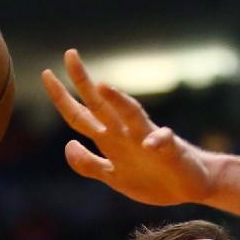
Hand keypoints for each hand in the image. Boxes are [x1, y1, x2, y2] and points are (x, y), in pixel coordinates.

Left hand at [41, 50, 212, 205]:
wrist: (192, 184)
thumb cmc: (154, 179)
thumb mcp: (114, 177)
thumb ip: (89, 165)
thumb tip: (68, 144)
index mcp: (110, 140)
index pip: (80, 115)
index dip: (62, 98)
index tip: (47, 74)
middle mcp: (126, 134)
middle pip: (100, 106)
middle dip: (83, 82)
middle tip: (69, 55)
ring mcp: (148, 140)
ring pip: (131, 115)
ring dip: (118, 101)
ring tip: (103, 87)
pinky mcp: (170, 151)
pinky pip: (163, 142)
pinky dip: (157, 141)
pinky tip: (150, 143)